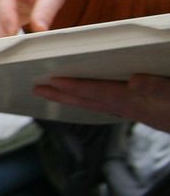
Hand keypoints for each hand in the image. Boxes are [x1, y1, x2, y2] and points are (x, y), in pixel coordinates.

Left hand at [34, 72, 169, 130]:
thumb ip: (157, 88)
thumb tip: (134, 81)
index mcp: (140, 102)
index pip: (100, 92)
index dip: (76, 86)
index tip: (53, 81)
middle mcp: (134, 109)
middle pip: (91, 102)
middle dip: (64, 96)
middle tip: (38, 90)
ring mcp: (138, 113)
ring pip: (98, 106)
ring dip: (75, 100)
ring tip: (55, 94)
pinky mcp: (146, 114)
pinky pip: (111, 107)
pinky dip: (95, 103)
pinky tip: (90, 101)